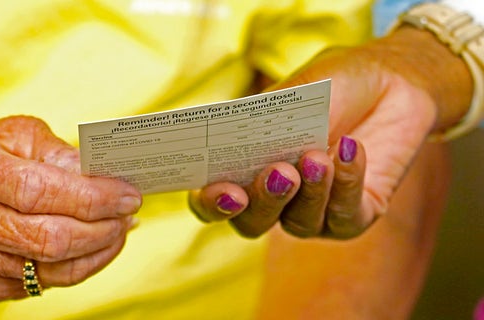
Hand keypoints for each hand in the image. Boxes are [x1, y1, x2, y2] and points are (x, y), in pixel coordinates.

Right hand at [0, 116, 141, 300]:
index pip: (34, 190)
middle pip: (45, 237)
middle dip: (101, 228)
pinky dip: (79, 267)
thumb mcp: (13, 133)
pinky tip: (94, 245)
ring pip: (49, 268)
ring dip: (97, 249)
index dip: (89, 196)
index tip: (127, 194)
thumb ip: (56, 151)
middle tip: (128, 213)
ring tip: (119, 228)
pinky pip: (42, 285)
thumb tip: (101, 175)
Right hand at [189, 26, 471, 238]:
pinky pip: (346, 215)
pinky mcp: (355, 215)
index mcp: (245, 170)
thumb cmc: (332, 85)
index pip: (213, 201)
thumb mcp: (294, 91)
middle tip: (279, 172)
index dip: (212, 204)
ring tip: (317, 155)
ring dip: (310, 191)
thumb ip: (266, 118)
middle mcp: (275, 199)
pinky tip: (352, 148)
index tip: (224, 190)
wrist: (391, 80)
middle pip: (252, 224)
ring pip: (299, 223)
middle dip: (263, 202)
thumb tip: (241, 138)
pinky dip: (347, 182)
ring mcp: (313, 212)